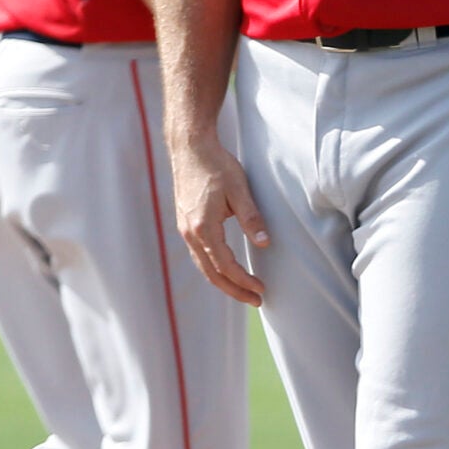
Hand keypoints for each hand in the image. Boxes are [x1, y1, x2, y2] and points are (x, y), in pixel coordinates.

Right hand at [169, 134, 268, 304]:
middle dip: (234, 290)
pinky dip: (212, 268)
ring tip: (243, 291)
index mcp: (203, 227)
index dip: (243, 281)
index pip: (225, 265)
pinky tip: (225, 270)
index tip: (261, 290)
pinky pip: (198, 255)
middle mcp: (190, 233)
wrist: (190, 148)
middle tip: (255, 300)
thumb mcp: (240, 190)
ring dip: (223, 281)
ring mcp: (185, 229)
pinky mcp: (185, 223)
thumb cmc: (216, 165)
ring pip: (203, 266)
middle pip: (211, 273)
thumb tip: (264, 243)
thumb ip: (252, 218)